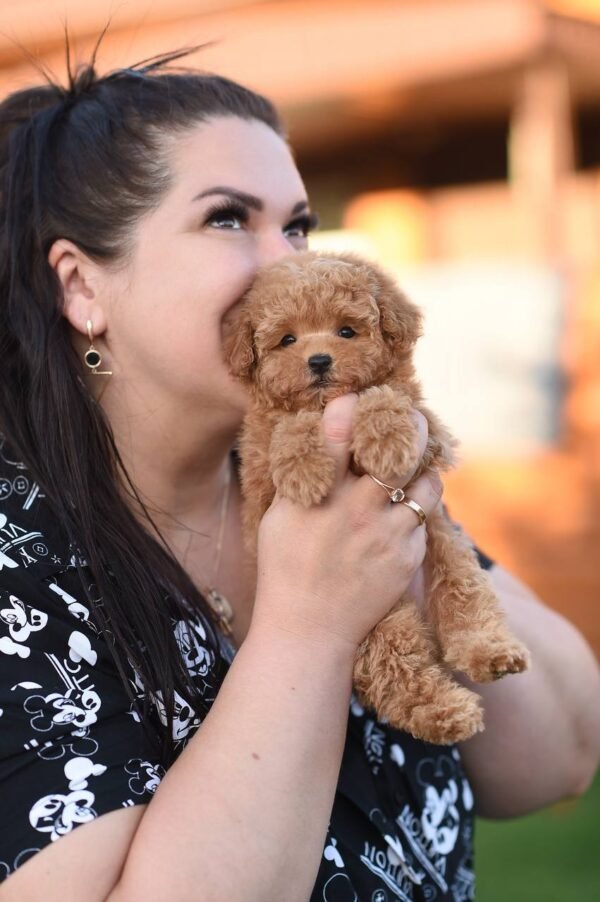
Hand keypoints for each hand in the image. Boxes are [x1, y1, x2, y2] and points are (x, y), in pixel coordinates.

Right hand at [251, 394, 441, 652]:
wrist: (308, 629)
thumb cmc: (286, 567)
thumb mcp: (281, 513)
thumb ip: (305, 472)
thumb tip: (328, 429)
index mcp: (319, 491)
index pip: (344, 429)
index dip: (356, 407)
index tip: (361, 402)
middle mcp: (356, 506)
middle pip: (401, 447)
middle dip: (412, 425)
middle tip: (412, 420)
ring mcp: (387, 533)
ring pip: (426, 482)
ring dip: (422, 471)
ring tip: (412, 470)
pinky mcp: (407, 557)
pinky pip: (423, 519)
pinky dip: (415, 510)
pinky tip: (401, 513)